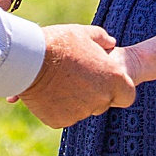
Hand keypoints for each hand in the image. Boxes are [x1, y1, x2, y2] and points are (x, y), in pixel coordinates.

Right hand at [11, 24, 136, 127]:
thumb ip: (102, 39)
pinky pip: (63, 115)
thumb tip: (111, 42)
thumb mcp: (84, 33)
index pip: (127, 95)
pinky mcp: (60, 121)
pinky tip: (49, 90)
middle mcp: (100, 100)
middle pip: (102, 103)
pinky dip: (58, 107)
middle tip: (77, 76)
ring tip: (59, 80)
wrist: (28, 61)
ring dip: (75, 99)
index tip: (106, 80)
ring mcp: (80, 113)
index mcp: (113, 79)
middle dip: (93, 92)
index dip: (118, 89)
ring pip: (82, 110)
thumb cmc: (60, 43)